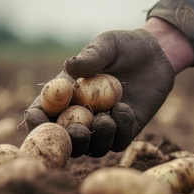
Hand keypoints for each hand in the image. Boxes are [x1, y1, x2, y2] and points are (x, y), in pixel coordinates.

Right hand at [24, 18, 193, 157]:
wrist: (156, 54)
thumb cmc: (125, 46)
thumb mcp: (107, 45)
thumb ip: (90, 56)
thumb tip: (69, 67)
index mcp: (68, 95)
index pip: (45, 112)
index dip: (37, 119)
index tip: (37, 117)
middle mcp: (83, 114)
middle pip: (67, 139)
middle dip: (68, 140)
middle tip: (76, 130)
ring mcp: (104, 125)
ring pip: (93, 148)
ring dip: (96, 139)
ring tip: (104, 119)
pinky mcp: (126, 130)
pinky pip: (119, 141)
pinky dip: (120, 130)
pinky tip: (124, 108)